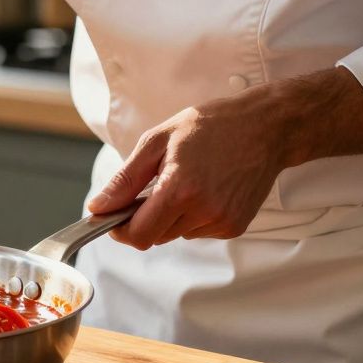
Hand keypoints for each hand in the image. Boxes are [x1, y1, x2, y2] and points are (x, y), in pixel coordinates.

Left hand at [85, 95, 287, 249]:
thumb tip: (97, 207)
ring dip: (171, 216)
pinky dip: (193, 216)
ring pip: (176, 233)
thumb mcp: (157, 142)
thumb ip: (124, 180)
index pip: (139, 234)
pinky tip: (205, 189)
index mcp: (180, 190)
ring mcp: (222, 222)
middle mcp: (204, 211)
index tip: (114, 215)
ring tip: (186, 180)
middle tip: (154, 184)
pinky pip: (198, 230)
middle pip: (155, 236)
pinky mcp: (235, 227)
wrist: (265, 127)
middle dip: (145, 217)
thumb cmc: (210, 127)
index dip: (120, 229)